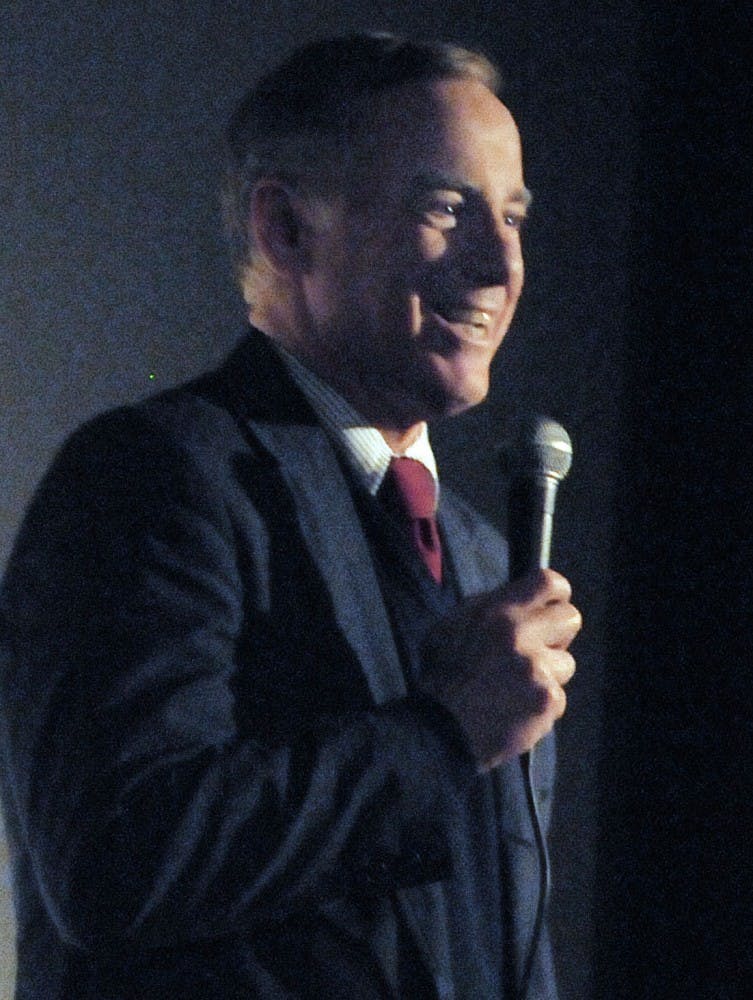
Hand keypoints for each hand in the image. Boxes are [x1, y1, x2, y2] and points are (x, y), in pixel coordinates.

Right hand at [419, 569, 580, 770]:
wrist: (438, 728)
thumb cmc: (441, 677)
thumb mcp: (451, 626)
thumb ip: (488, 610)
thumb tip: (517, 603)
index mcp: (498, 611)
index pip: (548, 582)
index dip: (556, 594)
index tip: (552, 605)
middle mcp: (521, 633)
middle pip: (570, 618)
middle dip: (559, 634)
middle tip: (540, 649)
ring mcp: (538, 668)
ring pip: (566, 663)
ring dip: (547, 675)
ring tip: (518, 688)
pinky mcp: (547, 699)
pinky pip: (558, 697)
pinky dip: (540, 706)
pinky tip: (517, 711)